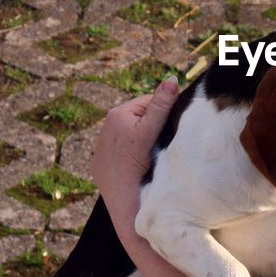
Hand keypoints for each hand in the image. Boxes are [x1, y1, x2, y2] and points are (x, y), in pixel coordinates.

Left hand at [92, 78, 179, 246]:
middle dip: (153, 126)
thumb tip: (171, 79)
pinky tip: (140, 165)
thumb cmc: (135, 161)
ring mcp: (102, 146)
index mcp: (118, 113)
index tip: (173, 124)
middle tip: (165, 140)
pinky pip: (122, 152)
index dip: (164, 111)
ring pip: (131, 135)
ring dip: (143, 140)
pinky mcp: (102, 163)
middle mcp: (106, 126)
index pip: (148, 102)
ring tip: (154, 153)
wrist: (121, 197)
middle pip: (139, 118)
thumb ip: (161, 104)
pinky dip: (132, 155)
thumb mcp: (151, 130)